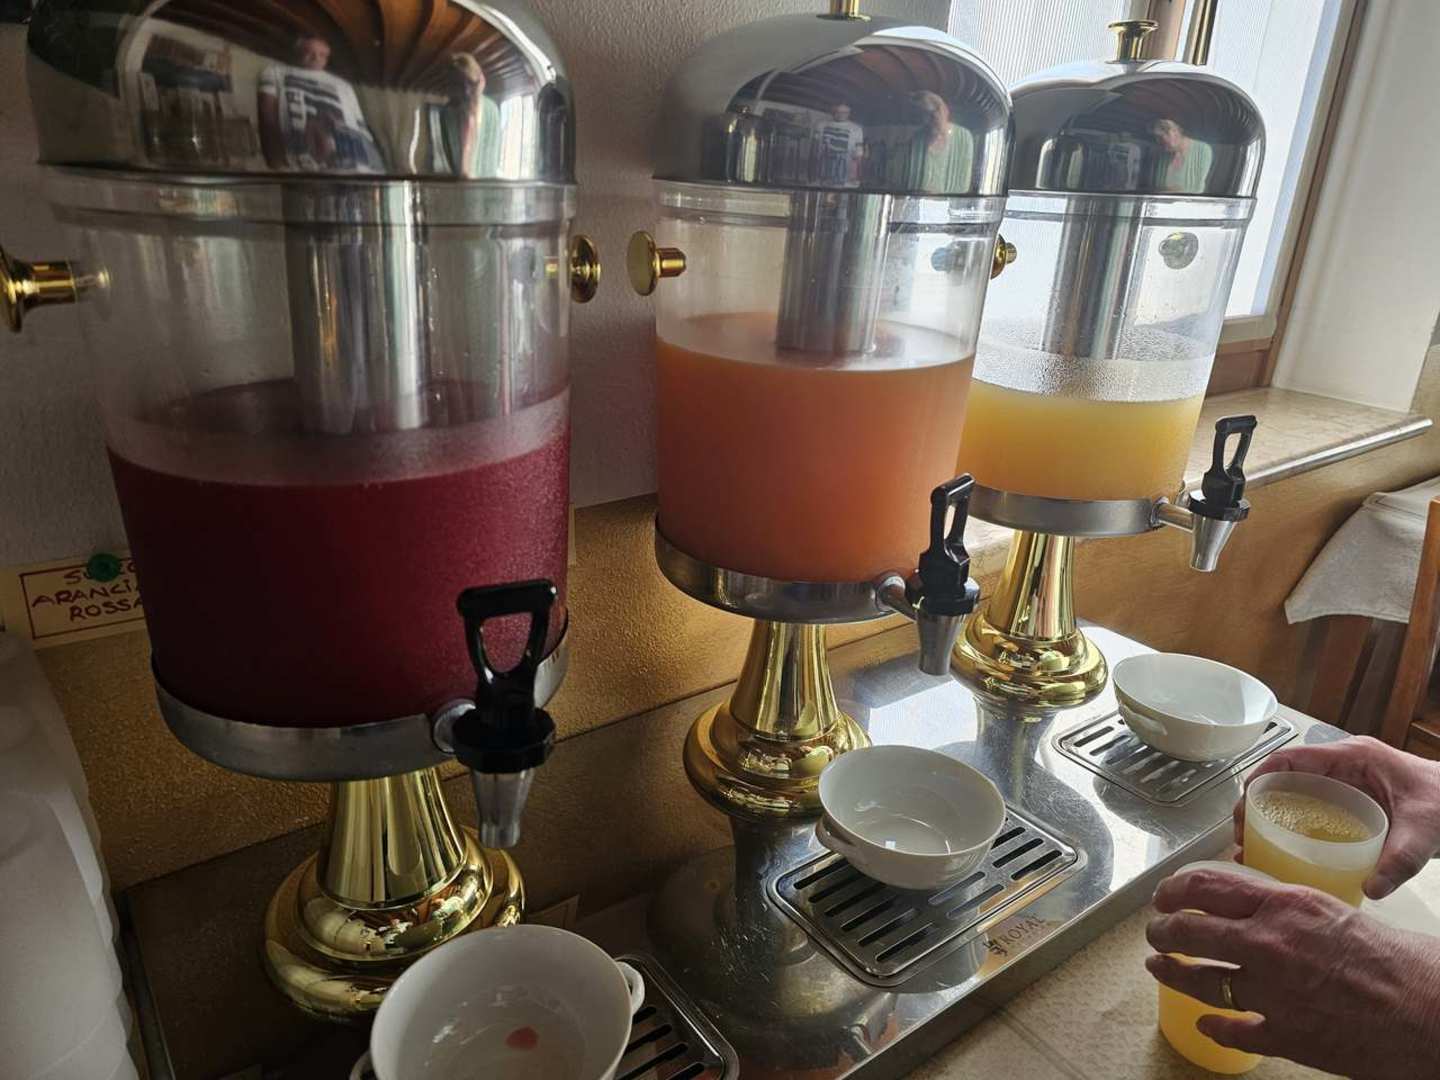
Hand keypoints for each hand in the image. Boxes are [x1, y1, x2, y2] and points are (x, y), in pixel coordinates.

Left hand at [1147, 868, 1439, 1078]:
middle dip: (1163, 931)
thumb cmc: (1397, 960)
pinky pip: (1232, 1031)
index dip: (1173, 890)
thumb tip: (1254, 908)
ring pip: (1200, 981)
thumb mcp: (1332, 911)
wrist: (1430, 1011)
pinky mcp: (1284, 1036)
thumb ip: (1287, 909)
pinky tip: (1205, 1023)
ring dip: (1172, 973)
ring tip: (1159, 967)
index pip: (1205, 887)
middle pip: (1189, 932)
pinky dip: (1214, 1027)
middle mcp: (1268, 944)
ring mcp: (1271, 993)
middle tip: (1156, 932)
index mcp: (1283, 906)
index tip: (1162, 895)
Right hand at [1235, 736, 1439, 898]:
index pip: (1292, 758)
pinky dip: (1294, 826)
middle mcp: (1344, 766)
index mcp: (1352, 757)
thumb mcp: (1425, 830)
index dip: (1260, 777)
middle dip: (1257, 804)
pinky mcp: (1353, 801)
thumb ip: (1400, 860)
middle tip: (1242, 835)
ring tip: (1254, 848)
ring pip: (1296, 794)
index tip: (1242, 804)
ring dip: (1271, 817)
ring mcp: (1347, 783)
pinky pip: (1313, 808)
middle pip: (1285, 778)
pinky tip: (1286, 852)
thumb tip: (1370, 890)